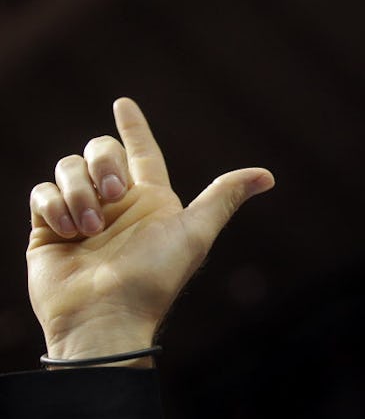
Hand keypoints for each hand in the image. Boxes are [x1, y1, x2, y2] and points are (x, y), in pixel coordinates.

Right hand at [27, 98, 274, 365]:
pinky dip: (54, 206)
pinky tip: (67, 232)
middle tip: (114, 195)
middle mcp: (116, 205)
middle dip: (105, 162)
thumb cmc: (155, 277)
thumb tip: (268, 176)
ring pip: (68, 168)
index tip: (123, 103)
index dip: (134, 128)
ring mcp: (80, 215)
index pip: (141, 153)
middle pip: (100, 151)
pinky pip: (42, 193)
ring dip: (79, 193)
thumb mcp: (195, 233)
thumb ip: (223, 199)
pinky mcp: (47, 228)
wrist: (106, 315)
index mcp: (151, 202)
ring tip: (90, 230)